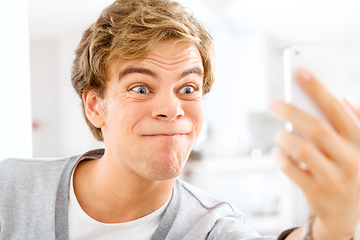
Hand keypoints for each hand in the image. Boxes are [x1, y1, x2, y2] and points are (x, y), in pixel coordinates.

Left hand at [270, 69, 359, 239]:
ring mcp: (335, 178)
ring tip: (279, 133)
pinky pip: (291, 170)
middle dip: (292, 110)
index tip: (300, 71)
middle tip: (274, 102)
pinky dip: (280, 158)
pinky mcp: (317, 193)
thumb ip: (355, 122)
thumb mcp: (358, 148)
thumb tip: (342, 96)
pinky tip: (280, 154)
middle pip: (316, 128)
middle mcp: (351, 159)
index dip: (318, 89)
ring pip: (301, 149)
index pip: (338, 109)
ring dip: (284, 137)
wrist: (346, 215)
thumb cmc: (348, 171)